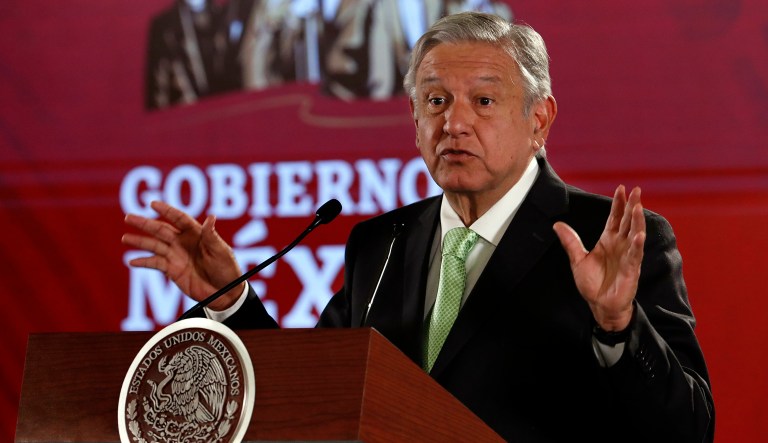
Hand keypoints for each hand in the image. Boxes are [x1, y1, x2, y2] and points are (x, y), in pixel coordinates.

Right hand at [121, 201, 243, 310]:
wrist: (225, 292)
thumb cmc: (227, 269)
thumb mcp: (221, 251)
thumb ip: (212, 236)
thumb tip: (211, 217)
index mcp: (196, 233)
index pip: (179, 219)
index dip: (167, 210)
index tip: (153, 203)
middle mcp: (183, 242)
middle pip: (161, 229)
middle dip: (145, 223)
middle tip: (129, 217)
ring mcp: (176, 255)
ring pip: (154, 245)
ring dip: (139, 241)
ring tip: (124, 238)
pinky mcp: (172, 270)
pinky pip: (155, 264)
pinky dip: (143, 262)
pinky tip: (132, 261)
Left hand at [553, 186, 645, 330]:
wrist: (600, 305)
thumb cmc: (593, 284)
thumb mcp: (577, 259)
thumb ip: (570, 241)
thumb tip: (557, 224)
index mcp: (608, 241)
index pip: (615, 218)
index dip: (618, 204)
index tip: (621, 188)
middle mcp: (620, 245)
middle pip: (628, 221)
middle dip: (632, 205)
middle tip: (636, 190)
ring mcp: (627, 256)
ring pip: (635, 234)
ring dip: (637, 221)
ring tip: (638, 207)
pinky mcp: (631, 270)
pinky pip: (635, 256)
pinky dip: (637, 245)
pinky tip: (638, 235)